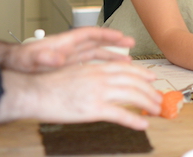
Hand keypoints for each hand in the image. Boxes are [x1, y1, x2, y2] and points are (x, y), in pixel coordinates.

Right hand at [0, 60, 160, 127]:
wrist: (34, 91)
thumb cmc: (49, 85)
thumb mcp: (75, 74)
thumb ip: (91, 76)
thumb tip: (103, 81)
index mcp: (95, 68)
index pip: (125, 69)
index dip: (141, 74)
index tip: (151, 78)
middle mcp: (100, 77)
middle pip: (133, 82)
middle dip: (149, 90)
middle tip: (159, 97)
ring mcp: (98, 92)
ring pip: (131, 96)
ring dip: (147, 103)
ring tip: (156, 109)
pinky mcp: (93, 109)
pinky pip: (119, 114)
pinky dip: (133, 119)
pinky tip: (142, 124)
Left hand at [3, 26, 135, 72]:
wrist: (10, 67)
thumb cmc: (19, 62)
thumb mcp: (31, 61)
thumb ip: (43, 58)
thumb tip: (56, 58)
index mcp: (64, 43)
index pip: (89, 34)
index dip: (106, 34)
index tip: (121, 36)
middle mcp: (69, 48)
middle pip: (96, 43)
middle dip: (113, 43)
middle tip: (131, 44)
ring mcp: (68, 57)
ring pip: (94, 54)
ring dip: (109, 56)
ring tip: (127, 62)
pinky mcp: (65, 67)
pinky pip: (87, 64)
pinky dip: (99, 67)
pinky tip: (107, 74)